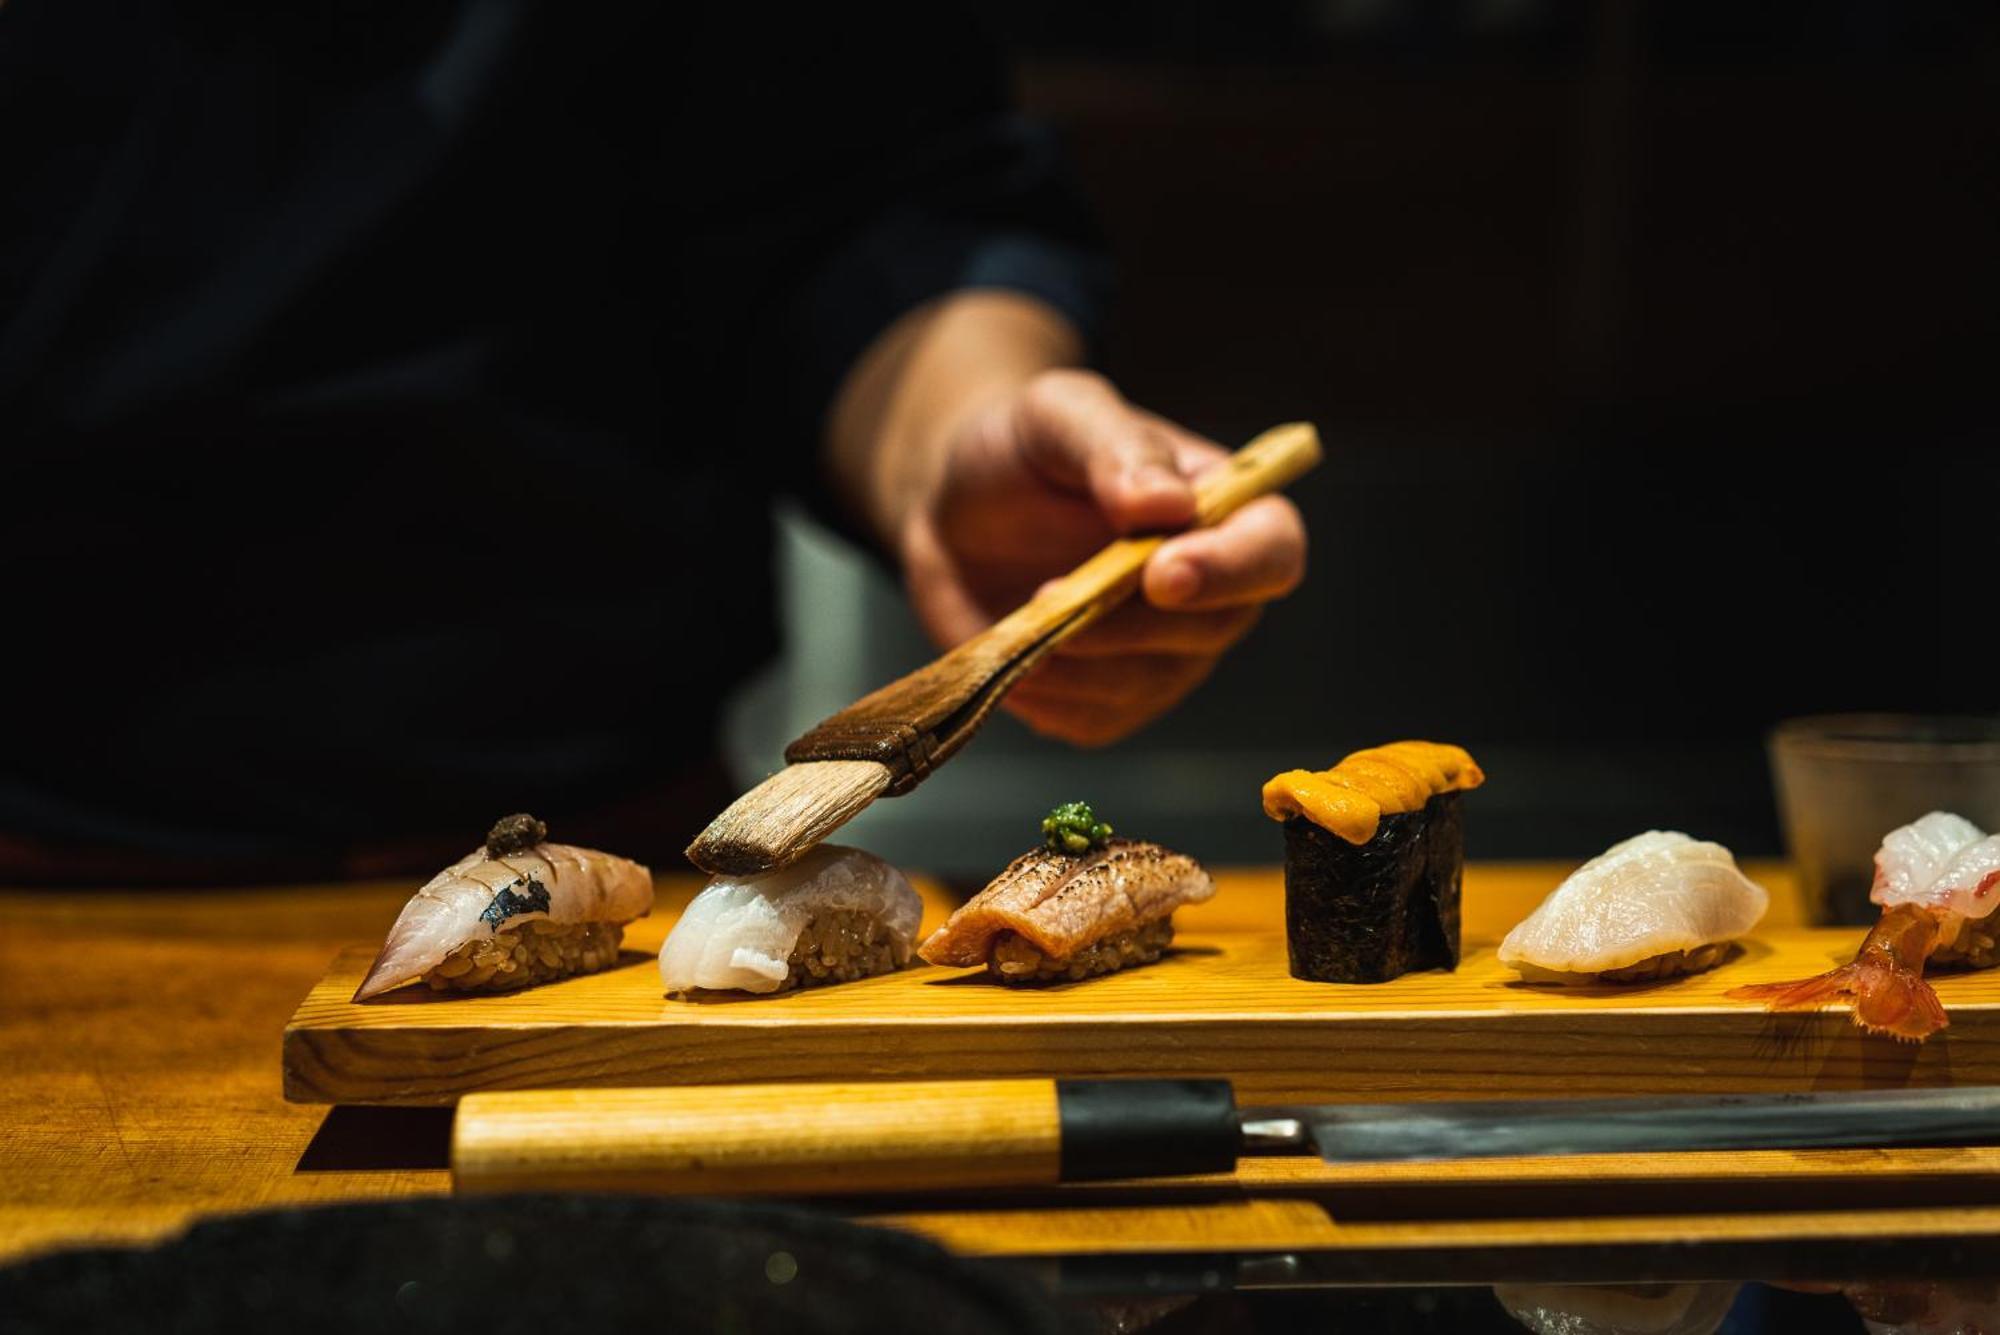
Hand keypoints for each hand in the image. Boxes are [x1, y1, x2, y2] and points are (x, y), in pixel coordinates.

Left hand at [899, 369, 1306, 745]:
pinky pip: (1094, 720)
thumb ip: (1115, 449)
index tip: (1160, 573)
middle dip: (1129, 622)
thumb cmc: (1023, 451)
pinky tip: (1009, 647)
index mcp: (1224, 509)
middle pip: (1215, 629)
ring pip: (1150, 683)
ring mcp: (1167, 654)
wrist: (957, 512)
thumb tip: (1166, 503)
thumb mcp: (1059, 415)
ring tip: (1015, 617)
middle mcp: (1213, 591)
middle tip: (1047, 594)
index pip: (1273, 552)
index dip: (1230, 571)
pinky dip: (1046, 694)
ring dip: (1077, 660)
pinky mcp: (1110, 700)